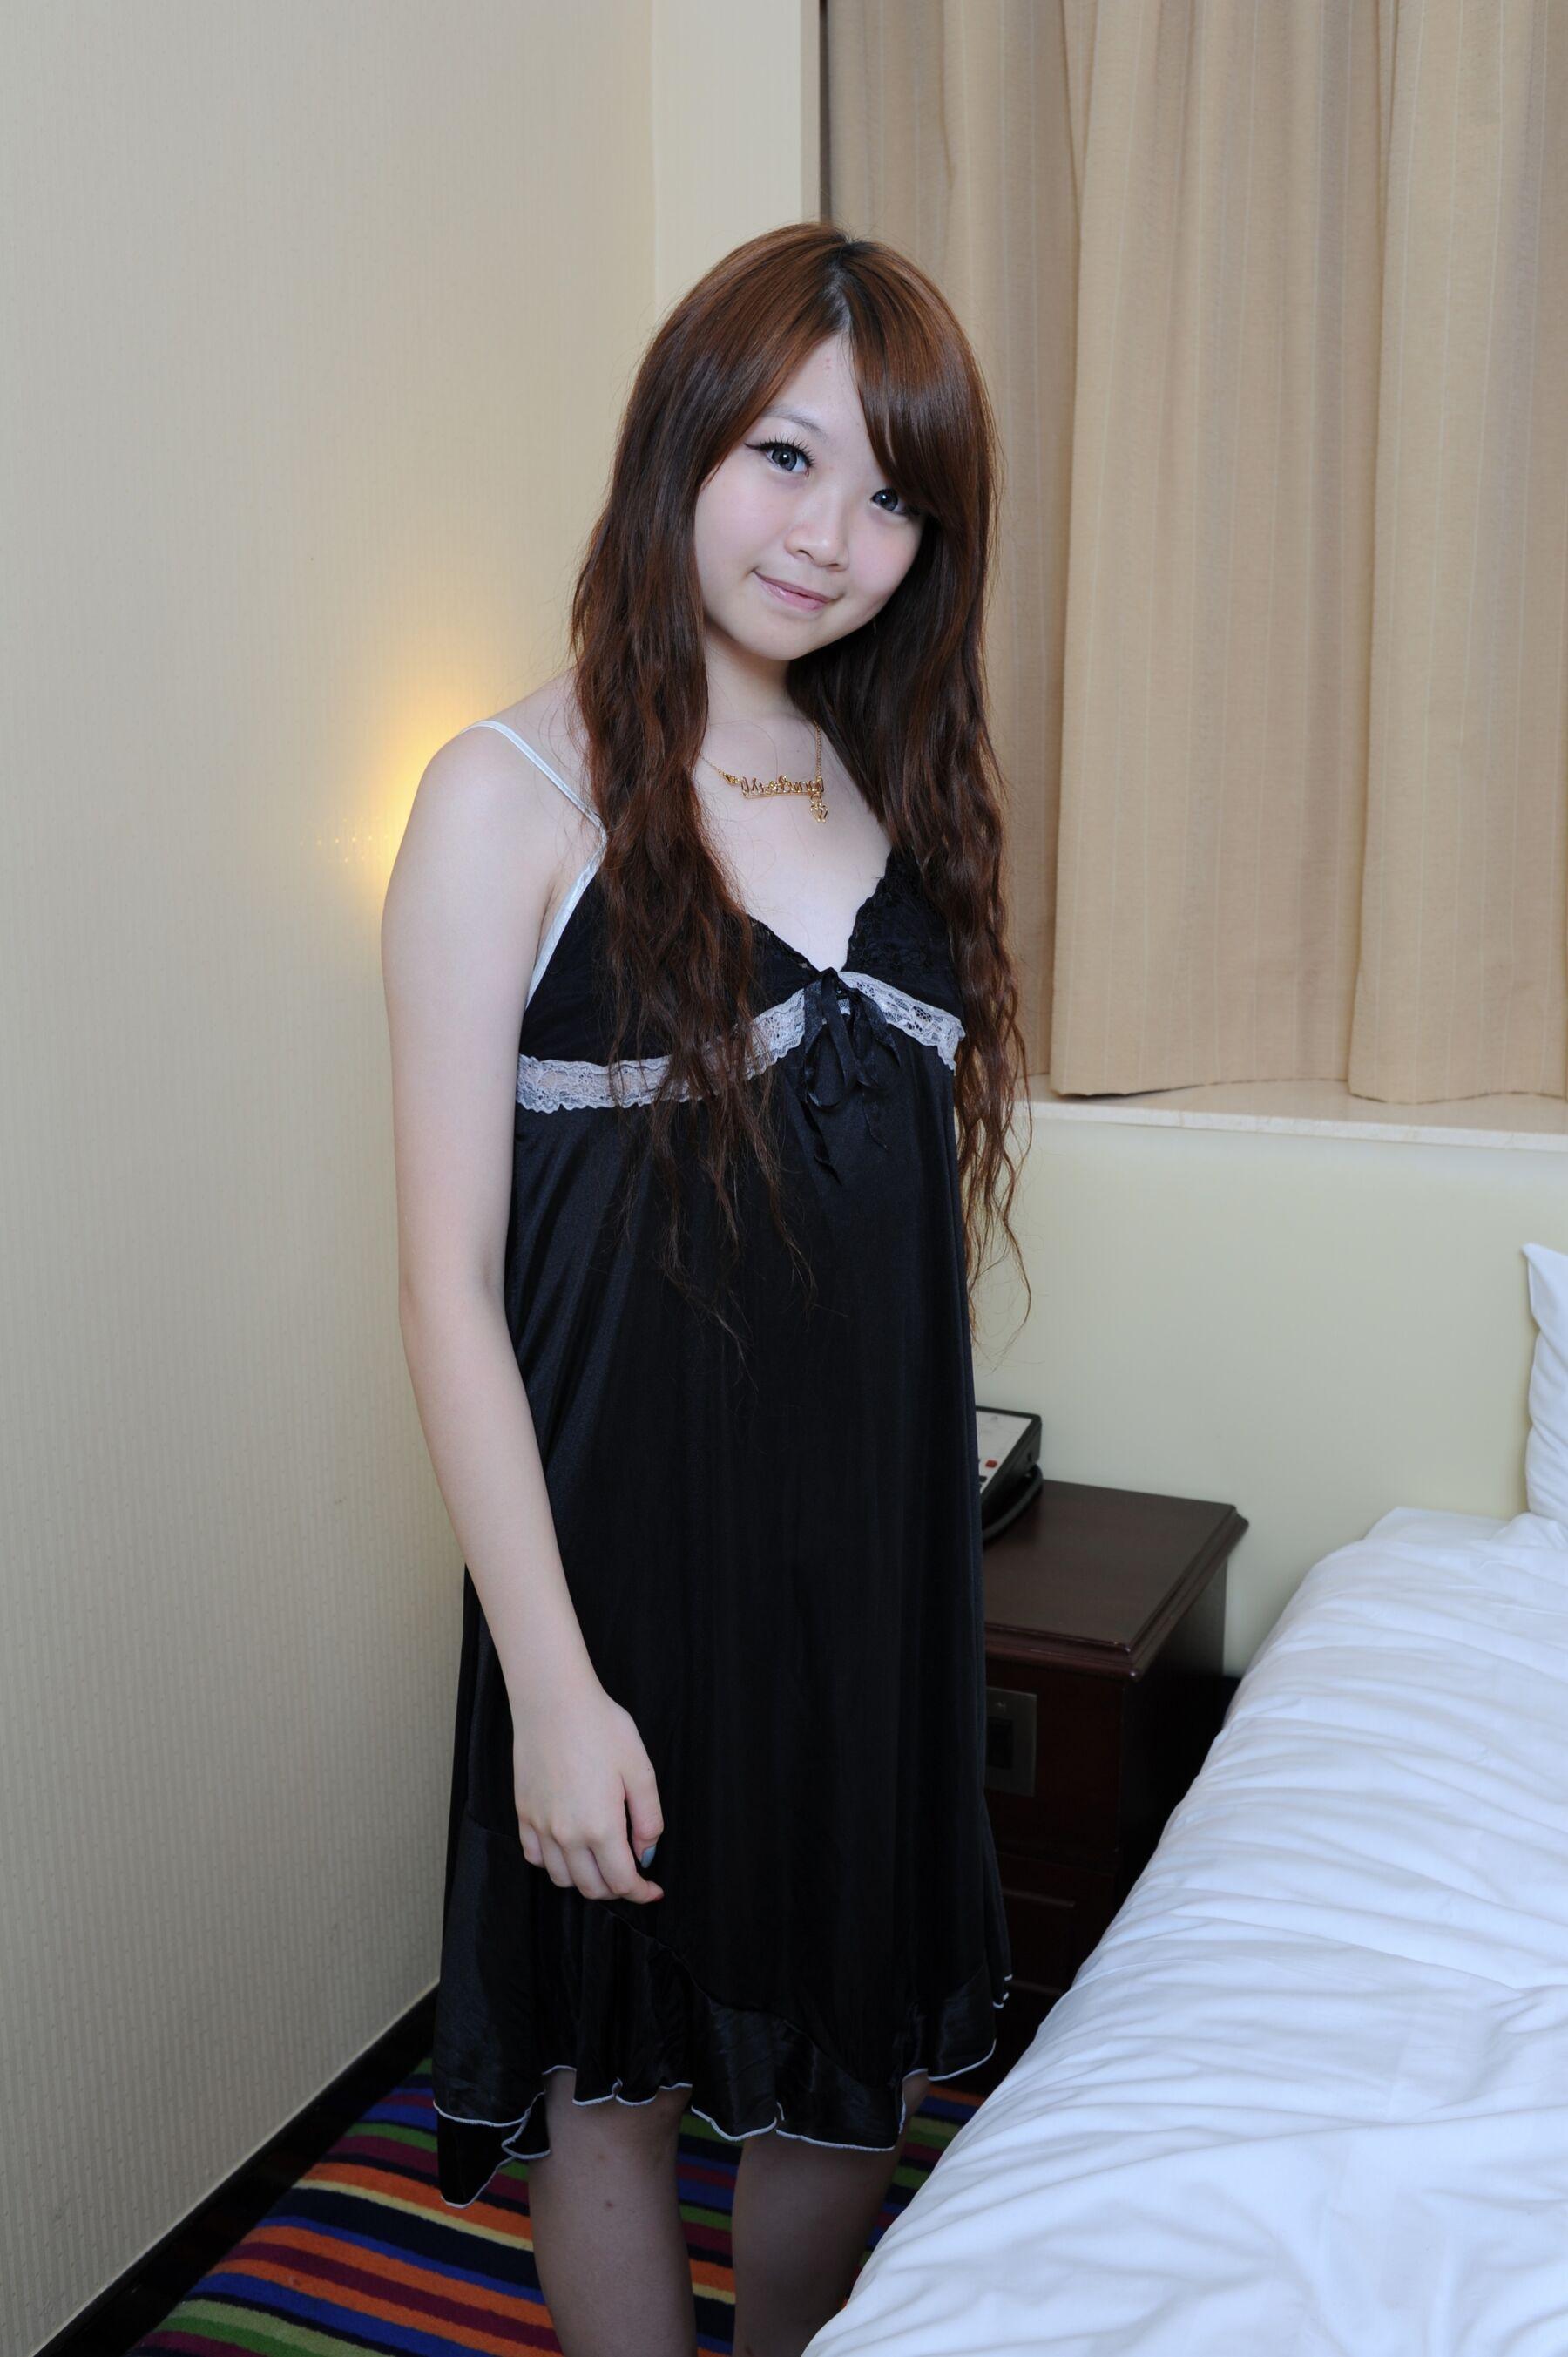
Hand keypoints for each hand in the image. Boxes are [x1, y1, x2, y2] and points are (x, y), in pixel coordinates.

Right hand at [512, 1673, 665, 1902]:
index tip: (652, 1890)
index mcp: (601, 1827)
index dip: (640, 1892)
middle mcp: (567, 1835)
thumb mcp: (640, 1769)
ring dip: (584, 1880)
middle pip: (591, 1887)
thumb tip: (645, 1853)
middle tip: (630, 1874)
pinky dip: (552, 1863)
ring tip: (600, 1862)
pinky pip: (535, 1856)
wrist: (554, 1701)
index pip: (621, 1882)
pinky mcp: (523, 1812)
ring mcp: (541, 1826)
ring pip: (561, 1878)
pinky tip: (567, 1848)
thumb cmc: (601, 1728)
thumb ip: (649, 1818)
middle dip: (616, 1888)